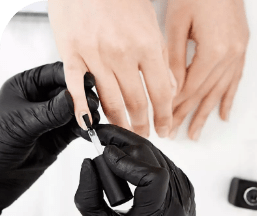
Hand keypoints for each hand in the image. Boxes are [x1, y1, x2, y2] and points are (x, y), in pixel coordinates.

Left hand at [0, 62, 98, 212]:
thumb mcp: (22, 123)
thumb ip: (50, 111)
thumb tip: (74, 99)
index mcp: (26, 86)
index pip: (54, 73)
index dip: (73, 76)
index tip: (88, 81)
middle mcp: (41, 99)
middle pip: (70, 90)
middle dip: (83, 96)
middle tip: (92, 104)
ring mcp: (52, 118)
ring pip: (77, 109)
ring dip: (87, 113)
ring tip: (92, 119)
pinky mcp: (60, 135)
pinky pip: (78, 128)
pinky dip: (86, 128)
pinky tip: (90, 130)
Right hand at [48, 0, 175, 137]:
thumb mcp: (151, 25)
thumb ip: (162, 59)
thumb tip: (169, 89)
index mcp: (145, 46)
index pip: (160, 94)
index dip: (164, 117)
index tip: (164, 130)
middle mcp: (121, 54)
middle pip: (136, 102)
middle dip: (143, 124)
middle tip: (145, 134)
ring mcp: (94, 55)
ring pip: (110, 101)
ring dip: (120, 122)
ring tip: (125, 131)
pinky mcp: (71, 54)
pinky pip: (76, 88)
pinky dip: (82, 110)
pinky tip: (89, 125)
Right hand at [75, 125, 206, 215]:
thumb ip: (89, 198)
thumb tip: (88, 163)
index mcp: (158, 212)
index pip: (151, 175)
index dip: (127, 161)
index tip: (104, 154)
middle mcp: (176, 196)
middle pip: (152, 155)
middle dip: (123, 139)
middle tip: (100, 133)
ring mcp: (183, 188)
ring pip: (157, 154)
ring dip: (132, 145)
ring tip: (111, 143)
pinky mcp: (184, 184)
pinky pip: (163, 161)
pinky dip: (143, 156)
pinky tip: (128, 157)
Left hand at [166, 0, 248, 139]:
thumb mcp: (178, 22)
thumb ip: (175, 59)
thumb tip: (171, 88)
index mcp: (214, 51)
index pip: (191, 88)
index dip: (177, 106)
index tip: (166, 120)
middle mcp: (230, 56)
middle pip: (204, 94)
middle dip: (188, 115)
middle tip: (176, 132)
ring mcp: (238, 53)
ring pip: (220, 92)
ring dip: (207, 114)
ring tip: (196, 132)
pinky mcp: (241, 48)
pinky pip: (235, 81)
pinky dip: (228, 99)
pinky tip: (223, 114)